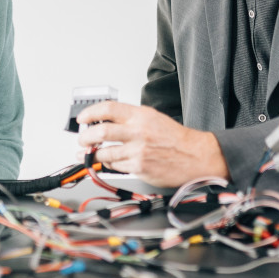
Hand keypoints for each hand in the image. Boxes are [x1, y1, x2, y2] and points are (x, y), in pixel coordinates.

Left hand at [75, 101, 228, 187]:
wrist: (195, 156)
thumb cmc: (176, 138)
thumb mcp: (153, 118)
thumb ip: (131, 119)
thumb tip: (107, 121)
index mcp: (141, 116)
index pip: (108, 109)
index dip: (91, 113)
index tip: (82, 118)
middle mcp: (138, 132)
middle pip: (100, 131)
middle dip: (85, 137)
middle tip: (83, 139)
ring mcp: (138, 151)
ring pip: (104, 152)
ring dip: (92, 154)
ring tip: (89, 154)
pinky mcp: (139, 167)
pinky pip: (115, 166)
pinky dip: (108, 164)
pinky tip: (107, 162)